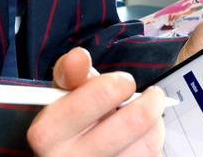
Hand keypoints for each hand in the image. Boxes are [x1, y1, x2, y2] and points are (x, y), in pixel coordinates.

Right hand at [26, 47, 166, 155]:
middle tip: (150, 96)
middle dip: (149, 101)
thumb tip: (78, 56)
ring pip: (148, 140)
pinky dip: (154, 140)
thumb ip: (71, 72)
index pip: (100, 95)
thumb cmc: (71, 123)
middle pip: (133, 121)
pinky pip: (151, 155)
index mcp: (48, 132)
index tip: (124, 83)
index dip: (120, 83)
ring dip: (154, 122)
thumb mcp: (63, 96)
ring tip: (146, 116)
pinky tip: (143, 137)